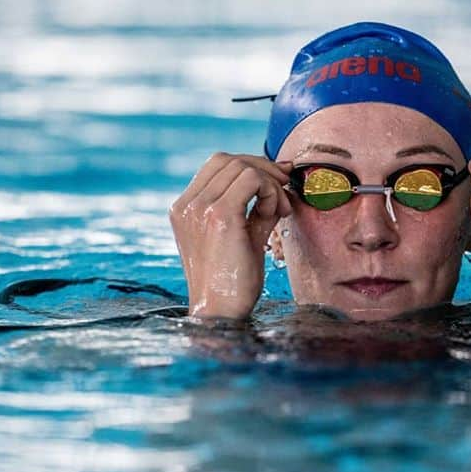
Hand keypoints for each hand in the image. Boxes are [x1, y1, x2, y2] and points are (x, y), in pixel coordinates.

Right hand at [169, 153, 293, 318]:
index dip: (250, 164)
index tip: (277, 178)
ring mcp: (200, 209)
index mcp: (185, 209)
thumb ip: (255, 207)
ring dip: (270, 182)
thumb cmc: (233, 282)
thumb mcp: (244, 236)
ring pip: (242, 166)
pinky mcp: (219, 216)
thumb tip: (279, 178)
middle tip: (285, 185)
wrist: (222, 312)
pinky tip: (277, 213)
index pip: (216, 165)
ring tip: (280, 210)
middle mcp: (187, 205)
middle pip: (227, 159)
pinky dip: (271, 190)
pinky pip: (252, 180)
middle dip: (263, 167)